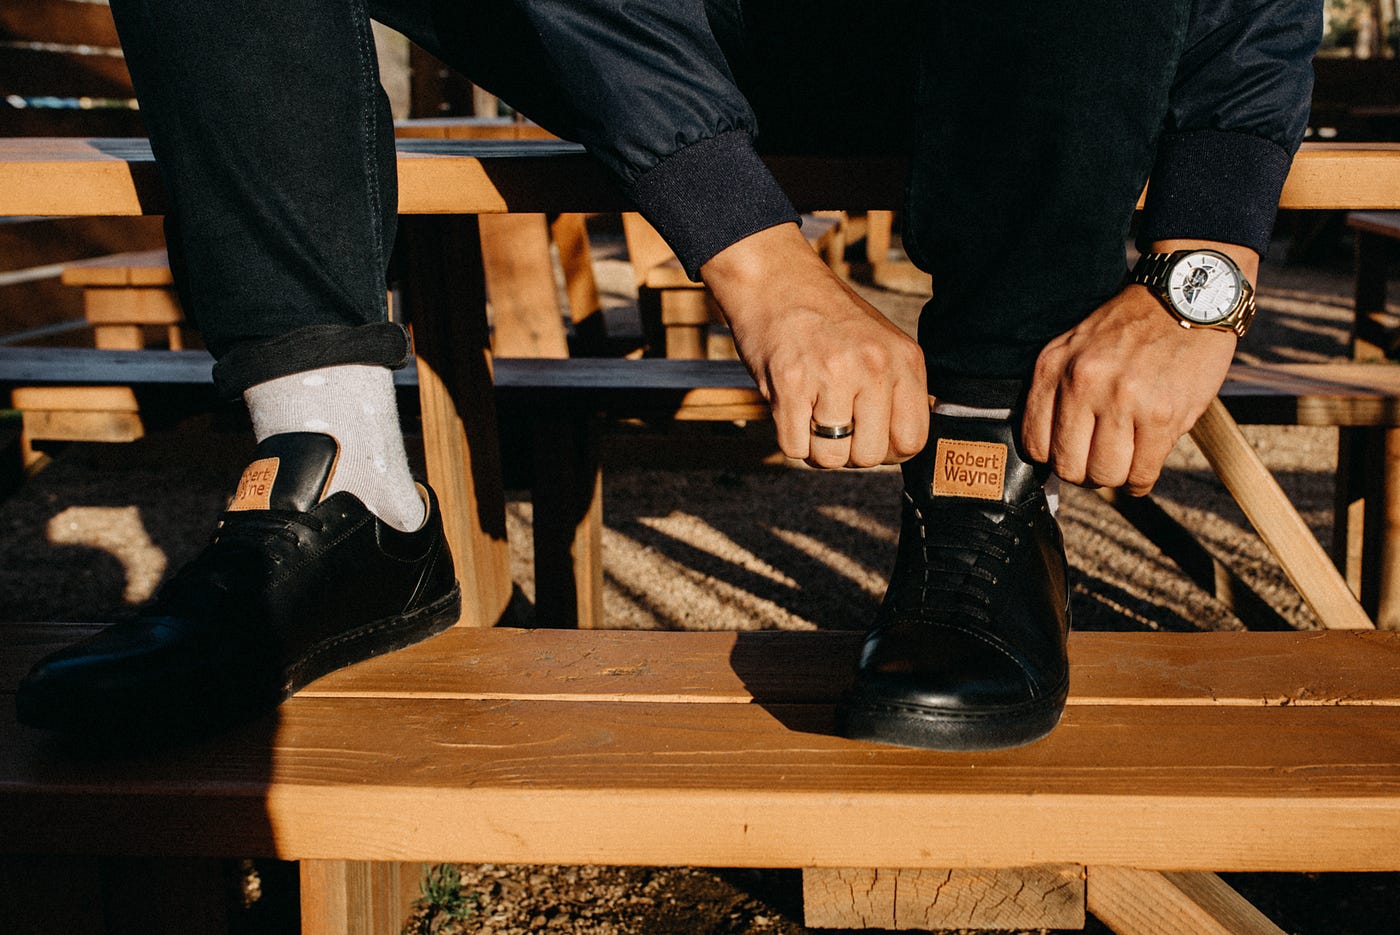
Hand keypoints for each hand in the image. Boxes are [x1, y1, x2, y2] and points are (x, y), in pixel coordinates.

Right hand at [701, 223, 927, 467]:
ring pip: (830, 458)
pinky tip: (791, 409)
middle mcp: (873, 367)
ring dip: (816, 448)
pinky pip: (794, 448)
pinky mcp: (790, 383)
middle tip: (834, 424)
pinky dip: (790, 438)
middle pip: (869, 456)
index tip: (869, 437)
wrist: (776, 280)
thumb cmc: (827, 318)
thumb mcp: (882, 343)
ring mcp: (832, 375)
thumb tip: (903, 444)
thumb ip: (898, 389)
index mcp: (904, 359)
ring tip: (811, 415)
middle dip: (849, 451)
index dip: (888, 451)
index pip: (912, 440)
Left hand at [1022, 284, 1236, 495]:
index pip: (1035, 444)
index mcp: (1054, 368)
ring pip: (1105, 475)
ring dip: (1114, 477)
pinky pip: (1142, 474)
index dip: (1054, 458)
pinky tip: (1143, 466)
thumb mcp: (1075, 347)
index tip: (1071, 454)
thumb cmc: (1129, 328)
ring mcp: (1123, 400)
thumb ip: (1058, 391)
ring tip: (1123, 462)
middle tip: (1098, 463)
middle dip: (1083, 474)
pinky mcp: (1163, 415)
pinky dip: (1140, 480)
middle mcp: (1083, 384)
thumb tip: (1052, 451)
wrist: (1184, 297)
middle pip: (1069, 466)